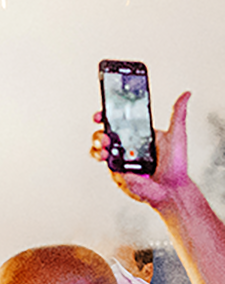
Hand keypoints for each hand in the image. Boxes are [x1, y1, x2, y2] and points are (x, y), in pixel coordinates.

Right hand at [91, 92, 191, 206]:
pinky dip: (101, 157)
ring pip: (99, 148)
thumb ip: (178, 114)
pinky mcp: (116, 171)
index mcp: (139, 134)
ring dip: (98, 145)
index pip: (119, 121)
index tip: (102, 114)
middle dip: (99, 132)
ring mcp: (120, 159)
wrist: (171, 189)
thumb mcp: (177, 135)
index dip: (107, 116)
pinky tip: (107, 157)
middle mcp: (127, 146)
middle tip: (106, 135)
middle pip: (104, 133)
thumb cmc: (176, 166)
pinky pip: (103, 163)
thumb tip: (186, 94)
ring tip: (106, 146)